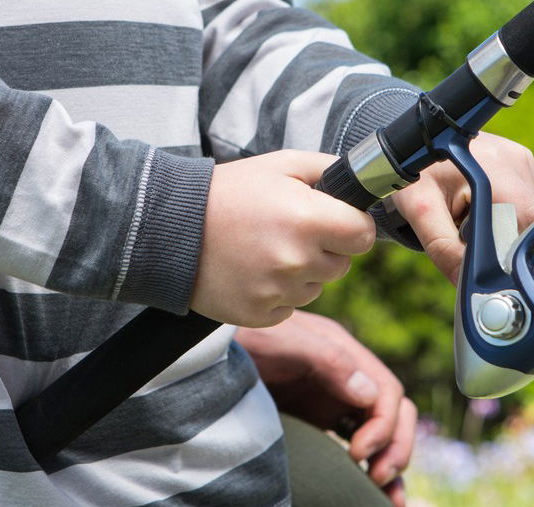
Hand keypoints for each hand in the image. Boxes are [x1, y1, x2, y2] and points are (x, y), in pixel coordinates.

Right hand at [191, 151, 375, 327]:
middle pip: (341, 264)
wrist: (169, 228)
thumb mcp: (280, 164)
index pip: (364, 236)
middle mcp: (296, 261)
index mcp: (308, 219)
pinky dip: (277, 293)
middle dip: (325, 249)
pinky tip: (252, 271)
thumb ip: (329, 169)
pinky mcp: (258, 315)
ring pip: (315, 287)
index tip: (335, 221)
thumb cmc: (228, 192)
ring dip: (300, 272)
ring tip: (264, 249)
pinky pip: (289, 307)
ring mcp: (277, 292)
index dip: (352, 226)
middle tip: (288, 231)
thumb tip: (361, 184)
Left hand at [236, 311, 416, 506]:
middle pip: (395, 415)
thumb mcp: (280, 339)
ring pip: (383, 434)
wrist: (206, 351)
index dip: (383, 426)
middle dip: (395, 447)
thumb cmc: (242, 338)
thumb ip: (326, 359)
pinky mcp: (321, 420)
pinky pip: (359, 447)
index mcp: (345, 354)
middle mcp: (347, 378)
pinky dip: (373, 472)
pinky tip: (382, 500)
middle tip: (376, 477)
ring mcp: (335, 401)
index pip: (387, 393)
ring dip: (392, 465)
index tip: (358, 452)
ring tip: (388, 500)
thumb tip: (370, 394)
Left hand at [391, 132, 533, 283]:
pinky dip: (505, 218)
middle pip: (528, 225)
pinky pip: (524, 206)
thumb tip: (468, 283)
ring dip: (504, 230)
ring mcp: (523, 161)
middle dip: (501, 242)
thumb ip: (444, 249)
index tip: (479, 264)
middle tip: (465, 235)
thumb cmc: (415, 177)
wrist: (413, 147)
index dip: (504, 254)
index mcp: (495, 168)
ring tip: (469, 218)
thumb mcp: (421, 212)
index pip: (521, 227)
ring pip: (528, 218)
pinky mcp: (523, 165)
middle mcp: (517, 161)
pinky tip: (480, 209)